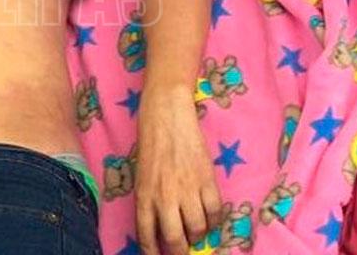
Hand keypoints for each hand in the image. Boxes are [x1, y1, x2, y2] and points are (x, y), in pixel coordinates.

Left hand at [135, 84, 222, 254]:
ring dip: (198, 235)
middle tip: (183, 251)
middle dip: (180, 252)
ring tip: (196, 230)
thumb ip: (149, 199)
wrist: (167, 115)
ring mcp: (187, 189)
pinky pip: (215, 211)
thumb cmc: (150, 142)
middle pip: (176, 240)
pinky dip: (214, 219)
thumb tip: (159, 225)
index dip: (153, 252)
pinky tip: (210, 216)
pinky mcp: (207, 180)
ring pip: (198, 229)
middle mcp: (165, 197)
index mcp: (144, 195)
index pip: (147, 236)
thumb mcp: (141, 174)